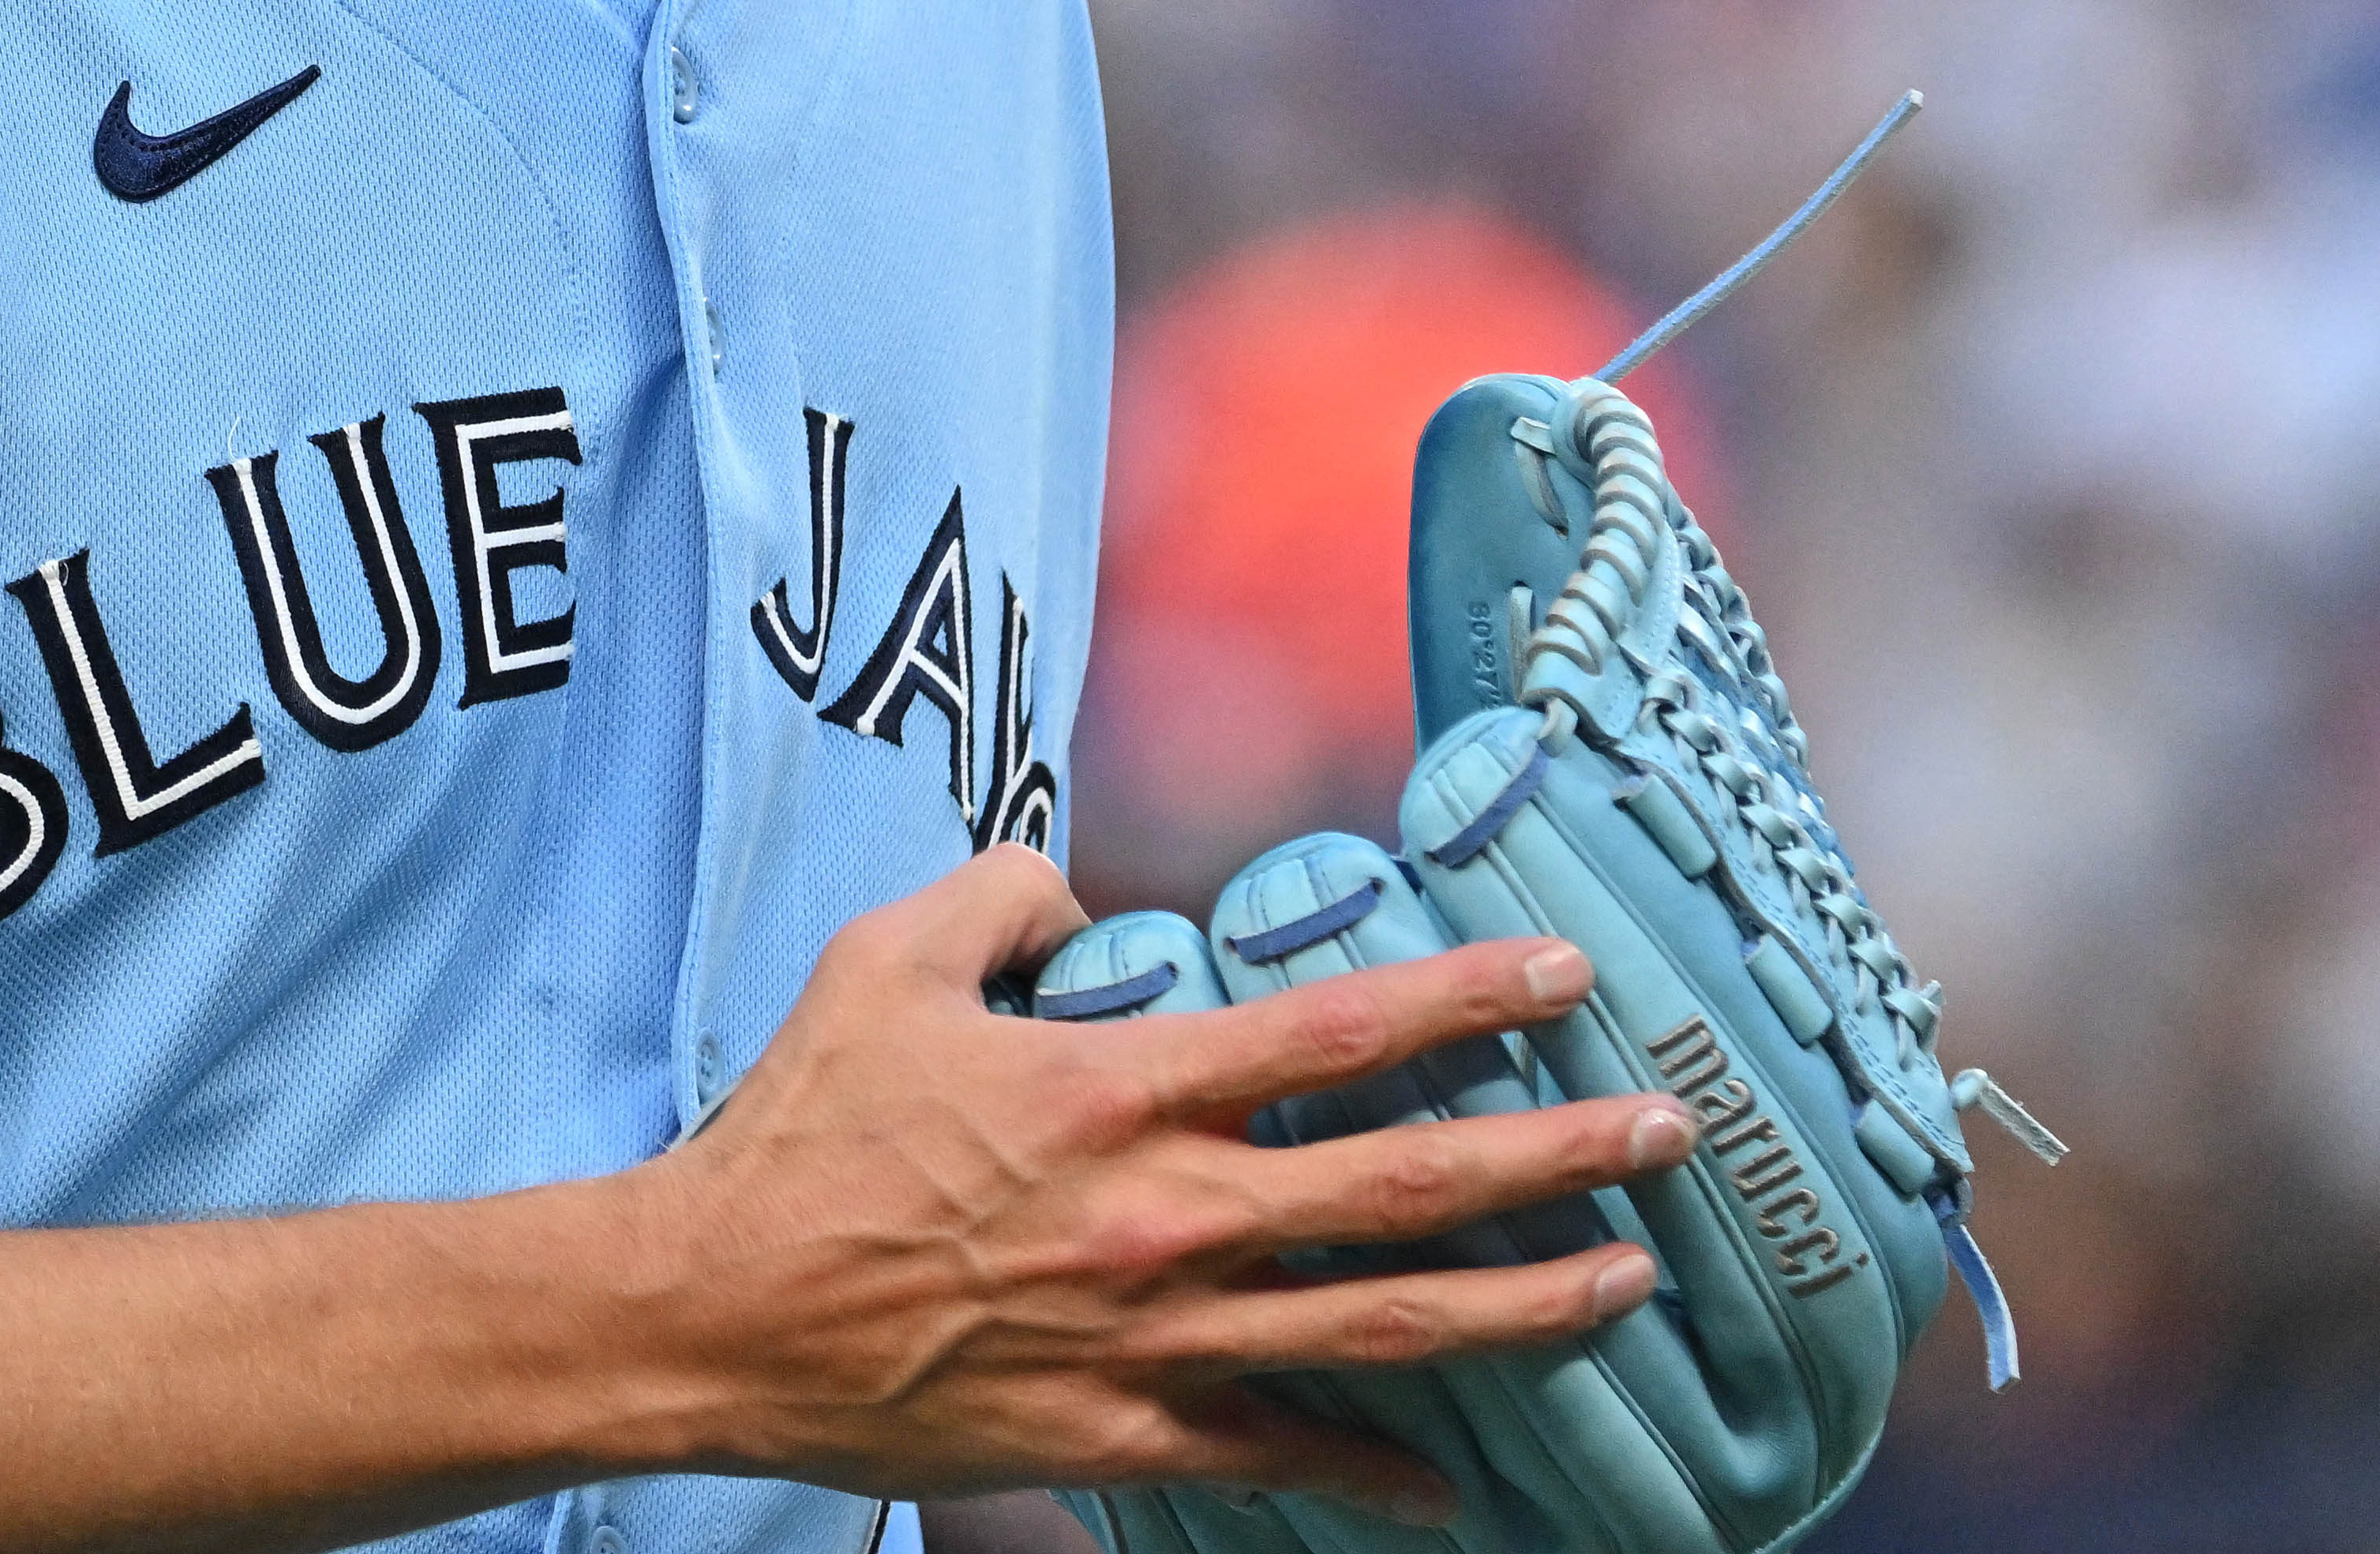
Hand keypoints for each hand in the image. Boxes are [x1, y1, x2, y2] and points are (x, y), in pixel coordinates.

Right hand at [608, 848, 1694, 1522]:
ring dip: (1521, 1307)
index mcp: (1115, 1090)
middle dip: (1554, 1157)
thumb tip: (1084, 891)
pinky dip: (1379, 1473)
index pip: (1331, 1032)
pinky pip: (1280, 1454)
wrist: (713, 1313)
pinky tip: (1464, 1488)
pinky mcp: (1120, 1430)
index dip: (1463, 994)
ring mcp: (1152, 1337)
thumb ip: (1004, 896)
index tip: (1564, 969)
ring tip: (1626, 1284)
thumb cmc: (796, 1130)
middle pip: (1402, 1187)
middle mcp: (1161, 1216)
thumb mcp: (887, 960)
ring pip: (1380, 1327)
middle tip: (1666, 1133)